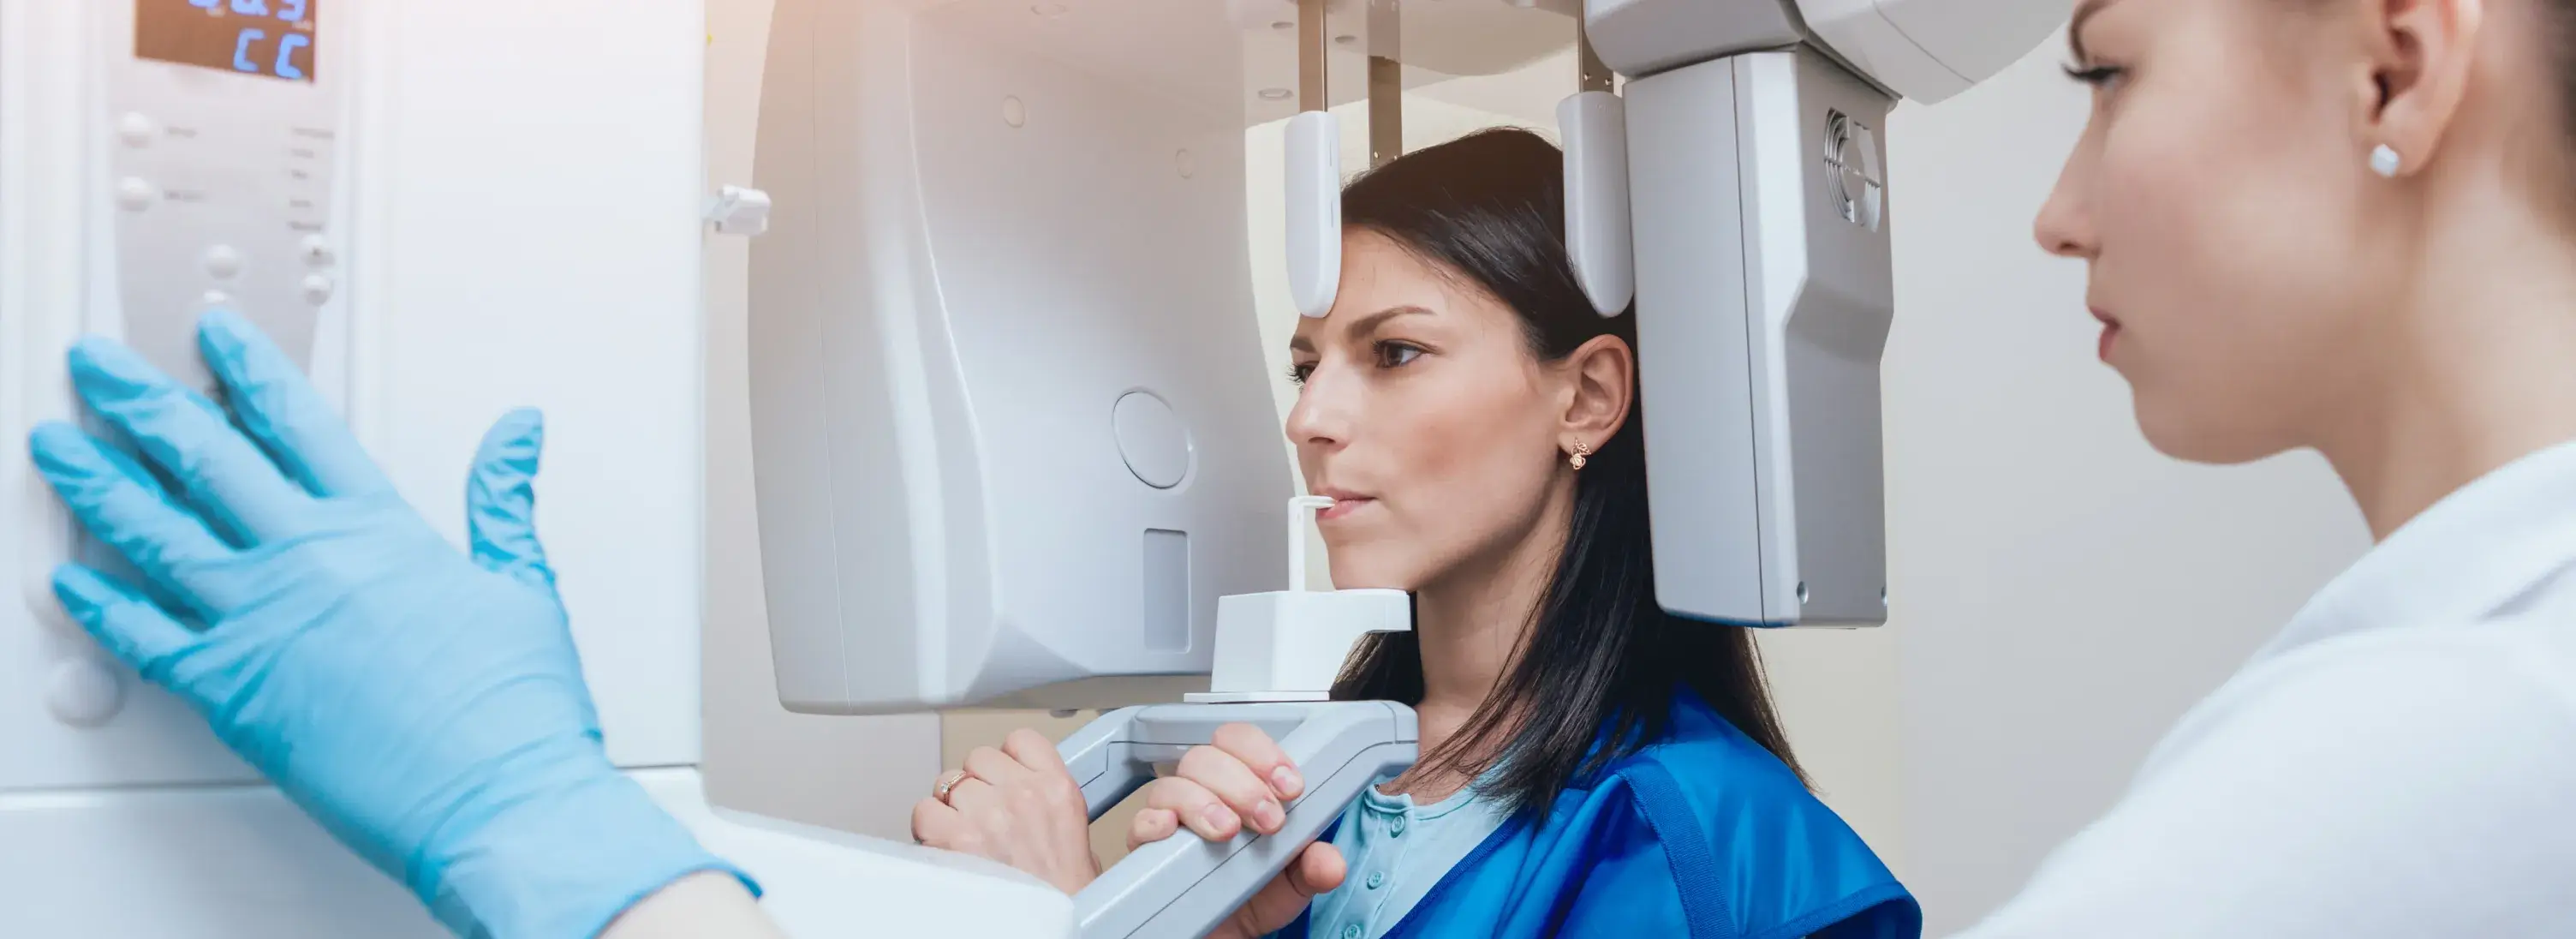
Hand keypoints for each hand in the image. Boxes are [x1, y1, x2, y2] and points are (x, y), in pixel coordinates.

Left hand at [28, 311, 747, 938]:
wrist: (494, 795)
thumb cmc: (513, 707)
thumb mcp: (523, 583)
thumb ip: (501, 499)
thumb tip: (517, 432)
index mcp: (379, 528)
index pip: (297, 422)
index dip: (247, 368)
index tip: (213, 333)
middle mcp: (307, 561)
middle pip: (204, 458)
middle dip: (141, 401)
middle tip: (96, 366)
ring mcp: (259, 621)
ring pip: (154, 533)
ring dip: (96, 483)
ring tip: (54, 446)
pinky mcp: (230, 688)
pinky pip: (141, 638)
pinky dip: (96, 607)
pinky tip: (65, 581)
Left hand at [911, 729, 1101, 893]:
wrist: (1050, 929)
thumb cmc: (1065, 894)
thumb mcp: (1076, 833)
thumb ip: (1049, 801)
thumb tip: (1025, 792)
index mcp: (1058, 789)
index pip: (1021, 740)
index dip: (1006, 759)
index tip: (1003, 776)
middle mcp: (1023, 794)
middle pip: (979, 758)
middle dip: (977, 785)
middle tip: (983, 816)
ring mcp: (988, 813)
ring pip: (948, 782)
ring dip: (951, 807)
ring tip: (964, 836)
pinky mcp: (956, 838)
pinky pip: (925, 811)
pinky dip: (928, 828)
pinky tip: (945, 846)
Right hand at [1125, 723, 1346, 937]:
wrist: (1223, 936)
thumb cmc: (1252, 897)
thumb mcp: (1293, 883)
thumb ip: (1314, 868)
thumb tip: (1329, 861)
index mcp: (1239, 788)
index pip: (1240, 743)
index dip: (1263, 754)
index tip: (1290, 786)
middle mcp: (1201, 796)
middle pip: (1205, 757)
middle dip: (1242, 784)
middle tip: (1268, 820)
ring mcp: (1172, 821)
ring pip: (1172, 785)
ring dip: (1204, 802)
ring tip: (1228, 831)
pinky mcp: (1147, 851)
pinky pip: (1139, 823)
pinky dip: (1153, 820)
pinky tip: (1171, 830)